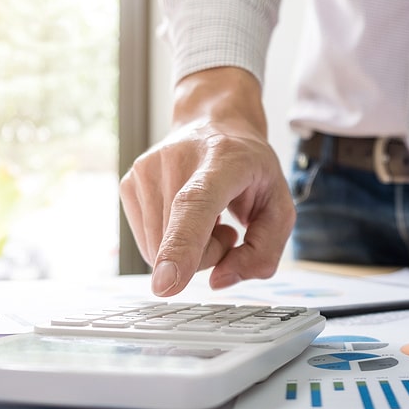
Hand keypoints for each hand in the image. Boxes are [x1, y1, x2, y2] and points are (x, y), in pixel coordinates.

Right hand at [119, 68, 294, 295]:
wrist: (215, 125)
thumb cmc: (251, 171)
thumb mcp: (279, 209)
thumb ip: (262, 252)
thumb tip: (218, 281)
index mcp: (223, 160)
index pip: (195, 205)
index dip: (182, 246)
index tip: (166, 283)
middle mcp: (176, 159)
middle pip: (182, 243)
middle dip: (208, 255)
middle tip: (226, 227)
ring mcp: (146, 170)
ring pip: (159, 252)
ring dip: (189, 252)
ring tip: (208, 217)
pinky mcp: (128, 184)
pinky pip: (148, 246)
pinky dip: (171, 244)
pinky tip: (187, 217)